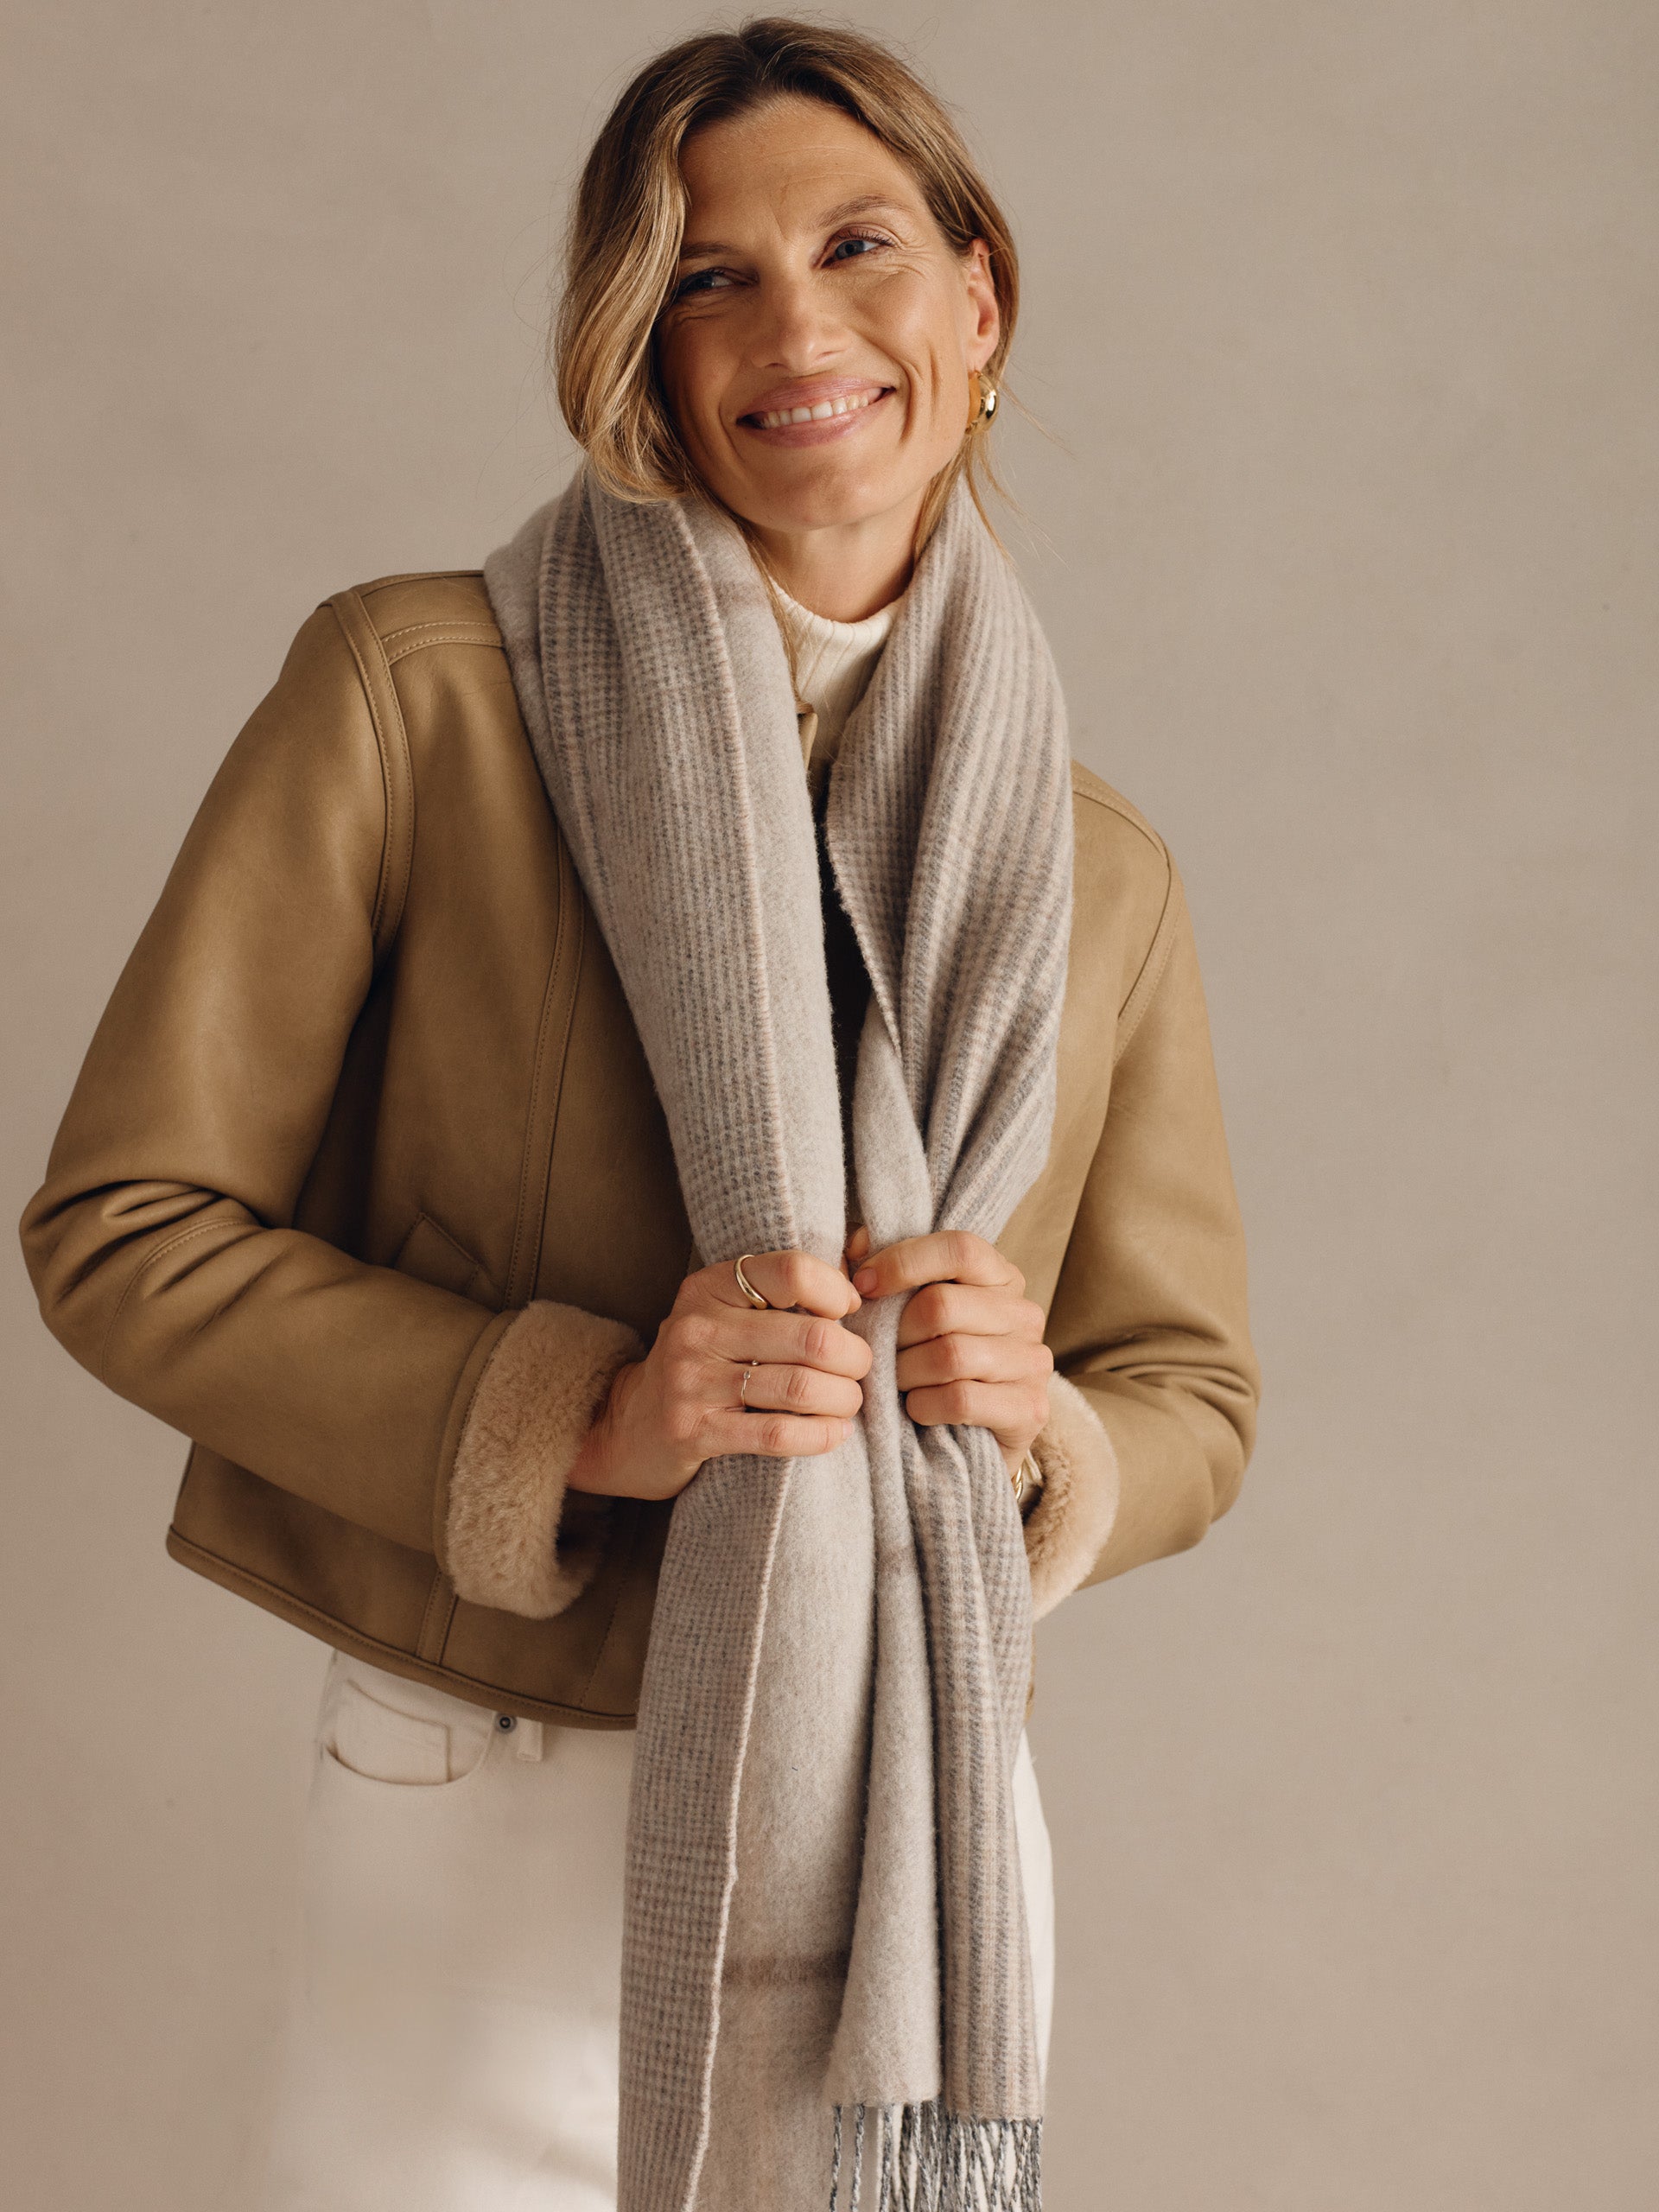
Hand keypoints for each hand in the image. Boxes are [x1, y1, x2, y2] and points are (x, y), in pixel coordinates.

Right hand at [567, 1249, 871, 1501]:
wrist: (630, 1425)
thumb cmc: (703, 1364)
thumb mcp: (727, 1312)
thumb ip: (783, 1289)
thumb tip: (861, 1269)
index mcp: (709, 1287)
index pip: (792, 1272)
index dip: (837, 1292)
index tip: (849, 1314)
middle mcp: (696, 1328)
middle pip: (810, 1336)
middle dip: (854, 1357)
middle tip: (861, 1369)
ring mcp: (691, 1381)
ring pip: (800, 1386)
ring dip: (843, 1399)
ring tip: (850, 1402)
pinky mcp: (693, 1431)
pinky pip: (777, 1433)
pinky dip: (820, 1435)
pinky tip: (836, 1432)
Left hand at [846, 1227, 1051, 1473]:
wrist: (968, 1441)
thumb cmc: (929, 1363)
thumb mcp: (908, 1311)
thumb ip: (882, 1269)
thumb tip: (858, 1240)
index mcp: (1000, 1277)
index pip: (958, 1249)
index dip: (903, 1262)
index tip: (863, 1286)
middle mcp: (1024, 1313)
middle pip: (942, 1306)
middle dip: (895, 1334)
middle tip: (881, 1354)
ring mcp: (1033, 1361)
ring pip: (949, 1355)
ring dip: (906, 1374)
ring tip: (898, 1383)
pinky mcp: (1030, 1408)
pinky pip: (961, 1399)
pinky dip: (924, 1406)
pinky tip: (917, 1409)